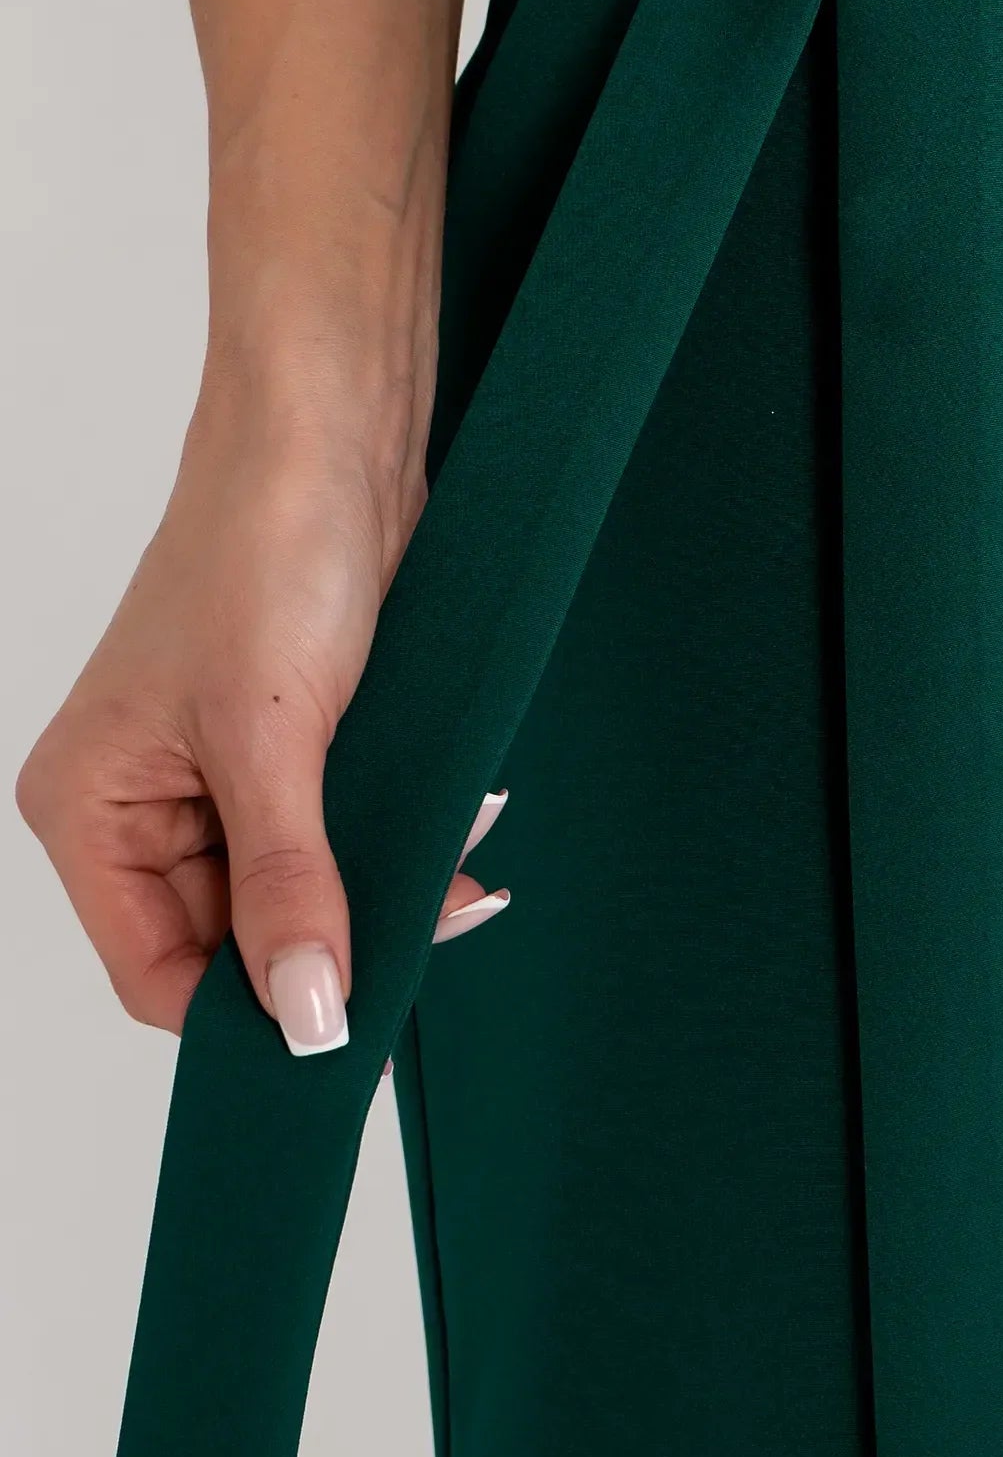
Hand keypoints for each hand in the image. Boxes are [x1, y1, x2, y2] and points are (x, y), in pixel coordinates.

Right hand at [14, 388, 509, 1054]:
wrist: (336, 432)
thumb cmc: (265, 550)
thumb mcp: (275, 739)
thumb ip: (289, 887)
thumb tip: (304, 1017)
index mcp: (90, 808)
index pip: (159, 976)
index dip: (251, 1012)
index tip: (348, 1023)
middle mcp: (141, 802)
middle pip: (235, 941)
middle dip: (337, 940)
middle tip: (438, 923)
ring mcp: (217, 775)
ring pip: (300, 892)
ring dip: (381, 888)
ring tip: (457, 861)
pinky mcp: (291, 743)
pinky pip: (339, 834)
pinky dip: (396, 840)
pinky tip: (456, 822)